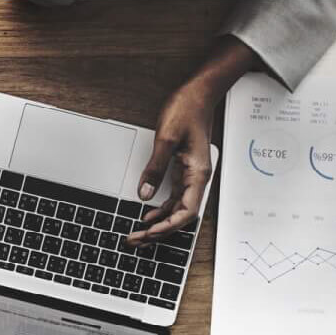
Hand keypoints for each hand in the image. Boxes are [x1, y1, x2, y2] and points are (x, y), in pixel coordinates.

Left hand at [128, 37, 259, 244]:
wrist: (198, 95)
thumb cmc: (187, 110)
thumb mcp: (166, 138)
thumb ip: (155, 167)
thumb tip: (145, 193)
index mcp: (198, 173)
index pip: (186, 211)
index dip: (168, 226)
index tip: (149, 233)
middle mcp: (197, 179)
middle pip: (180, 216)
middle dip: (159, 231)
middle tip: (137, 239)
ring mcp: (190, 176)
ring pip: (176, 209)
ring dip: (158, 222)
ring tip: (139, 233)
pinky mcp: (183, 171)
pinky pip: (173, 198)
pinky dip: (161, 209)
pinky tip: (147, 215)